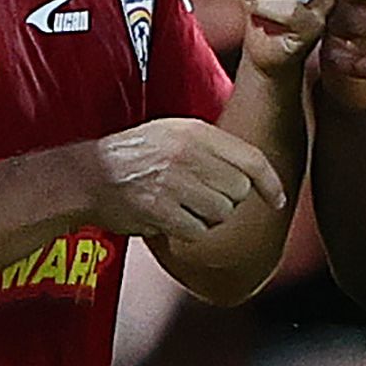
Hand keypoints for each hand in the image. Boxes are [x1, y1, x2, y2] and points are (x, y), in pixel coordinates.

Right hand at [77, 116, 283, 239]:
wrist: (86, 175)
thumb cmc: (133, 156)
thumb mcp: (173, 133)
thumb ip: (212, 147)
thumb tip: (253, 173)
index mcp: (195, 131)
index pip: (252, 159)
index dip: (271, 183)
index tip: (279, 201)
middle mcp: (188, 154)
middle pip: (239, 192)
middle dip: (226, 201)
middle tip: (198, 198)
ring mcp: (174, 182)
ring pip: (221, 214)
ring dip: (206, 219)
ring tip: (180, 207)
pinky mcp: (161, 210)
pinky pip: (197, 232)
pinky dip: (186, 233)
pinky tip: (168, 220)